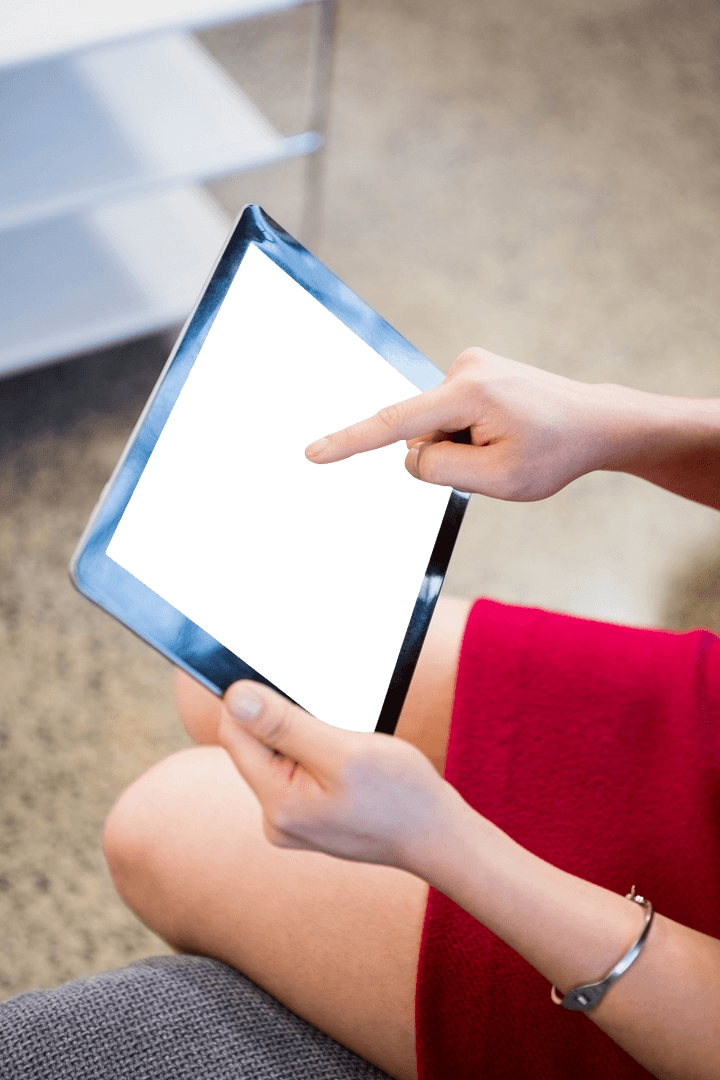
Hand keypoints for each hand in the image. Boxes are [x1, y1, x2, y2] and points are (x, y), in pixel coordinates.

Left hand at [217, 680, 459, 876]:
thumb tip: (234, 697)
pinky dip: (318, 751)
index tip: (292, 690)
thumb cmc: (401, 796)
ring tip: (343, 741)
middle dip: (286, 719)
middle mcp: (275, 817)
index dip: (255, 701)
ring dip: (305, 734)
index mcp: (276, 803)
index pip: (234, 733)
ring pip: (278, 754)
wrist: (440, 837)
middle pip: (254, 743)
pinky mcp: (308, 815)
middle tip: (331, 721)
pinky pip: (298, 768)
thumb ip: (284, 725)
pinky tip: (347, 756)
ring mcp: (292, 819)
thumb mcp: (344, 751)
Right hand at [305, 347, 623, 500]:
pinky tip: (504, 428)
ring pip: (436, 426)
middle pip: (422, 433)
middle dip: (449, 454)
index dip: (350, 443)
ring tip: (508, 440)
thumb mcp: (499, 479)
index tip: (314, 454)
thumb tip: (410, 454)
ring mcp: (470, 364)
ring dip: (461, 443)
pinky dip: (468, 431)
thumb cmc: (555, 453)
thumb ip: (441, 470)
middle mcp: (464, 368)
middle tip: (501, 455)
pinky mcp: (474, 368)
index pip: (396, 425)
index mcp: (469, 394)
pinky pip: (449, 414)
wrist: (595, 422)